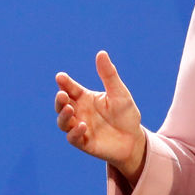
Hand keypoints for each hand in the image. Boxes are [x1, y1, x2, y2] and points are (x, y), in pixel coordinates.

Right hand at [55, 50, 145, 183]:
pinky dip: (75, 132)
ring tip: (70, 109)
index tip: (60, 76)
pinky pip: (73, 138)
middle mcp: (79, 112)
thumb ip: (108, 75)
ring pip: (63, 122)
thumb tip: (101, 53)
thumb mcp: (119, 93)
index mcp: (85, 98)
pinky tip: (82, 125)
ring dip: (63, 115)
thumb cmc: (126, 114)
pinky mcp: (84, 142)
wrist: (133, 139)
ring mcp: (79, 127)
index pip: (71, 88)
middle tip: (62, 94)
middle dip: (60, 100)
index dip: (65, 83)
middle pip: (62, 105)